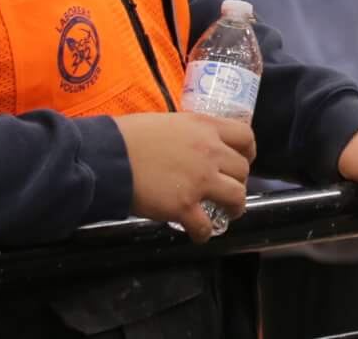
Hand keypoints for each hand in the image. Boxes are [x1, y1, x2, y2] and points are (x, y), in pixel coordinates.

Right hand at [113, 112, 254, 243]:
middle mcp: (210, 152)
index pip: (245, 137)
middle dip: (239, 181)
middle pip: (242, 170)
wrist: (109, 156)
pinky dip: (204, 233)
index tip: (243, 159)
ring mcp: (200, 180)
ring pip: (236, 197)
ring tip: (227, 213)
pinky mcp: (184, 206)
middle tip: (228, 189)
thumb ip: (189, 134)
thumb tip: (190, 145)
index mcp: (206, 128)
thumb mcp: (170, 122)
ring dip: (234, 208)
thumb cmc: (130, 136)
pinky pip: (205, 226)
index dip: (248, 151)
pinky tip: (198, 234)